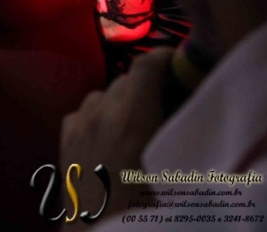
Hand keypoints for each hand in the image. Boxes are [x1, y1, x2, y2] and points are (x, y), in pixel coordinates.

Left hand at [60, 47, 172, 214]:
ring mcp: (78, 125)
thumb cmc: (145, 208)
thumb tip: (202, 113)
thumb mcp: (177, 170)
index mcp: (132, 118)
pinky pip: (83, 111)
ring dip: (121, 100)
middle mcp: (101, 114)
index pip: (146, 65)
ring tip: (139, 121)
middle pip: (126, 79)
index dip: (166, 58)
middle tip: (169, 103)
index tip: (181, 64)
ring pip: (103, 94)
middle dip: (148, 85)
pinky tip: (109, 134)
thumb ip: (187, 134)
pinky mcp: (64, 140)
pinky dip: (97, 114)